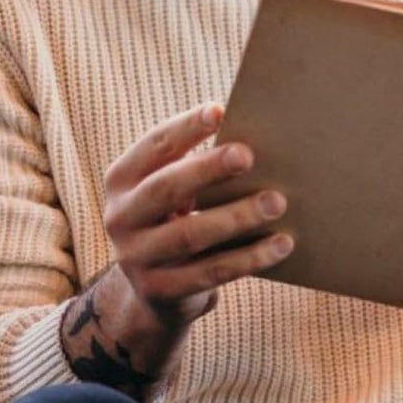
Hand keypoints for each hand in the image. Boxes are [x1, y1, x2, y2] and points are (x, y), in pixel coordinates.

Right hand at [61, 104, 292, 394]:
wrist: (155, 292)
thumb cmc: (179, 219)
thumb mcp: (174, 191)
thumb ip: (198, 166)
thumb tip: (258, 134)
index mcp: (122, 180)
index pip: (152, 147)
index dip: (184, 128)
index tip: (218, 110)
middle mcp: (120, 217)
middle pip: (165, 189)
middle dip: (207, 169)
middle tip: (248, 155)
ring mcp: (136, 258)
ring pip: (190, 234)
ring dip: (236, 216)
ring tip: (277, 201)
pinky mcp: (160, 291)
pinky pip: (211, 272)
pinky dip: (249, 257)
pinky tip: (282, 244)